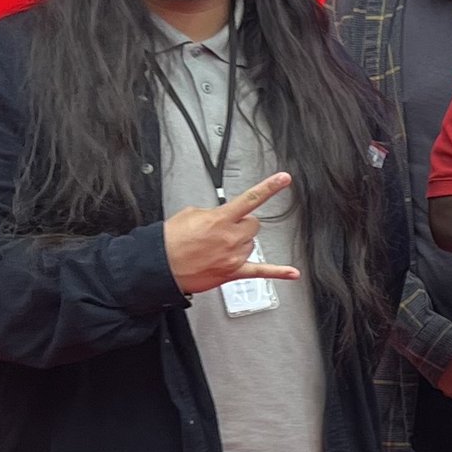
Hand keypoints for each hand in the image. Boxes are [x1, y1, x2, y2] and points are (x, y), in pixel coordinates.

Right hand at [164, 173, 298, 297]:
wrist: (160, 266)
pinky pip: (261, 272)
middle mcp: (230, 237)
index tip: (283, 179)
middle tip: (224, 229)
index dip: (269, 187)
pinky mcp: (233, 272)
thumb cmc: (170, 241)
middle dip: (242, 224)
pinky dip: (278, 272)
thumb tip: (220, 217)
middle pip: (253, 224)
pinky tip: (292, 272)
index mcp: (220, 219)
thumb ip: (212, 213)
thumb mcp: (189, 214)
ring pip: (251, 244)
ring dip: (240, 243)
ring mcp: (233, 256)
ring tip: (218, 248)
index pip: (251, 198)